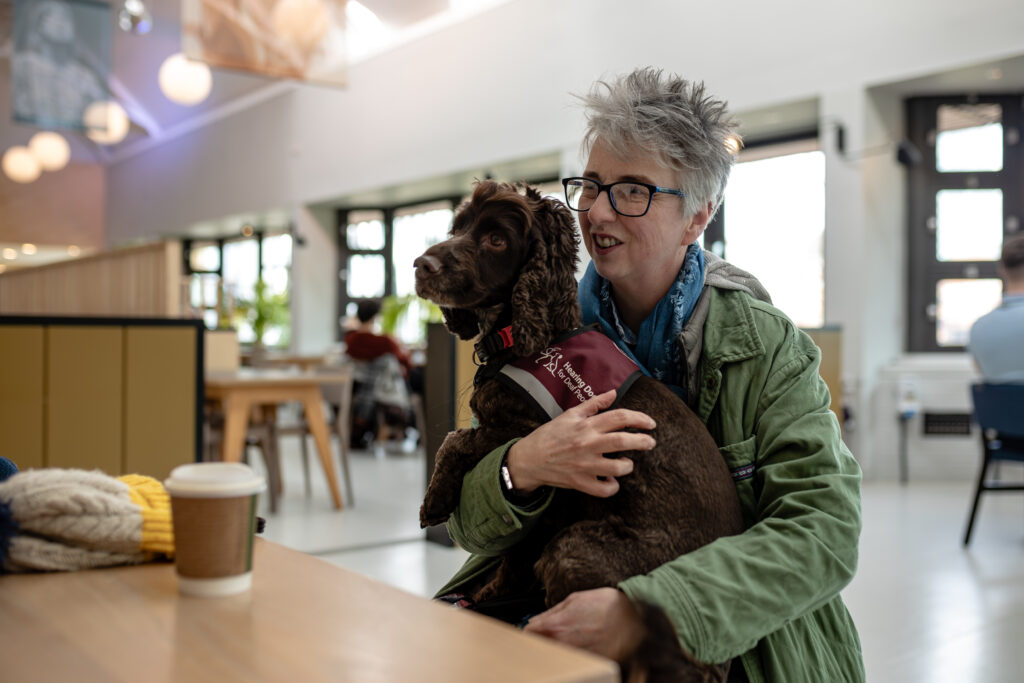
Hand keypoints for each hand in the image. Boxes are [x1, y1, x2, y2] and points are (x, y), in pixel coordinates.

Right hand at [506, 389, 655, 496]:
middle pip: (624, 441)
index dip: (639, 418)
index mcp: (586, 426)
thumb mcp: (570, 414)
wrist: (528, 459)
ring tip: (627, 463)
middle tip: (650, 442)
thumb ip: (594, 404)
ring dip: (628, 465)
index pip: (619, 417)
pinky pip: (604, 490)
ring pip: (618, 468)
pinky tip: (610, 480)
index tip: (650, 423)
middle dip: (643, 441)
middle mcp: (588, 444)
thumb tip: (614, 393)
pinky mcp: (580, 483)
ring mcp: (584, 466)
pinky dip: (612, 487)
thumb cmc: (550, 435)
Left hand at [524, 588, 644, 661]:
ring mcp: (575, 657)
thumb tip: (536, 620)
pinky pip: (573, 661)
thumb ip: (552, 612)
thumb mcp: (575, 599)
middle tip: (547, 636)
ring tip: (568, 641)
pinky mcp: (588, 664)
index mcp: (555, 626)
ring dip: (556, 649)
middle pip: (539, 648)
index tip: (531, 630)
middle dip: (540, 641)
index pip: (528, 633)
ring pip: (555, 656)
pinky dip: (572, 656)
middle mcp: (562, 644)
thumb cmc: (608, 606)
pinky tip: (580, 648)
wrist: (635, 620)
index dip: (528, 631)